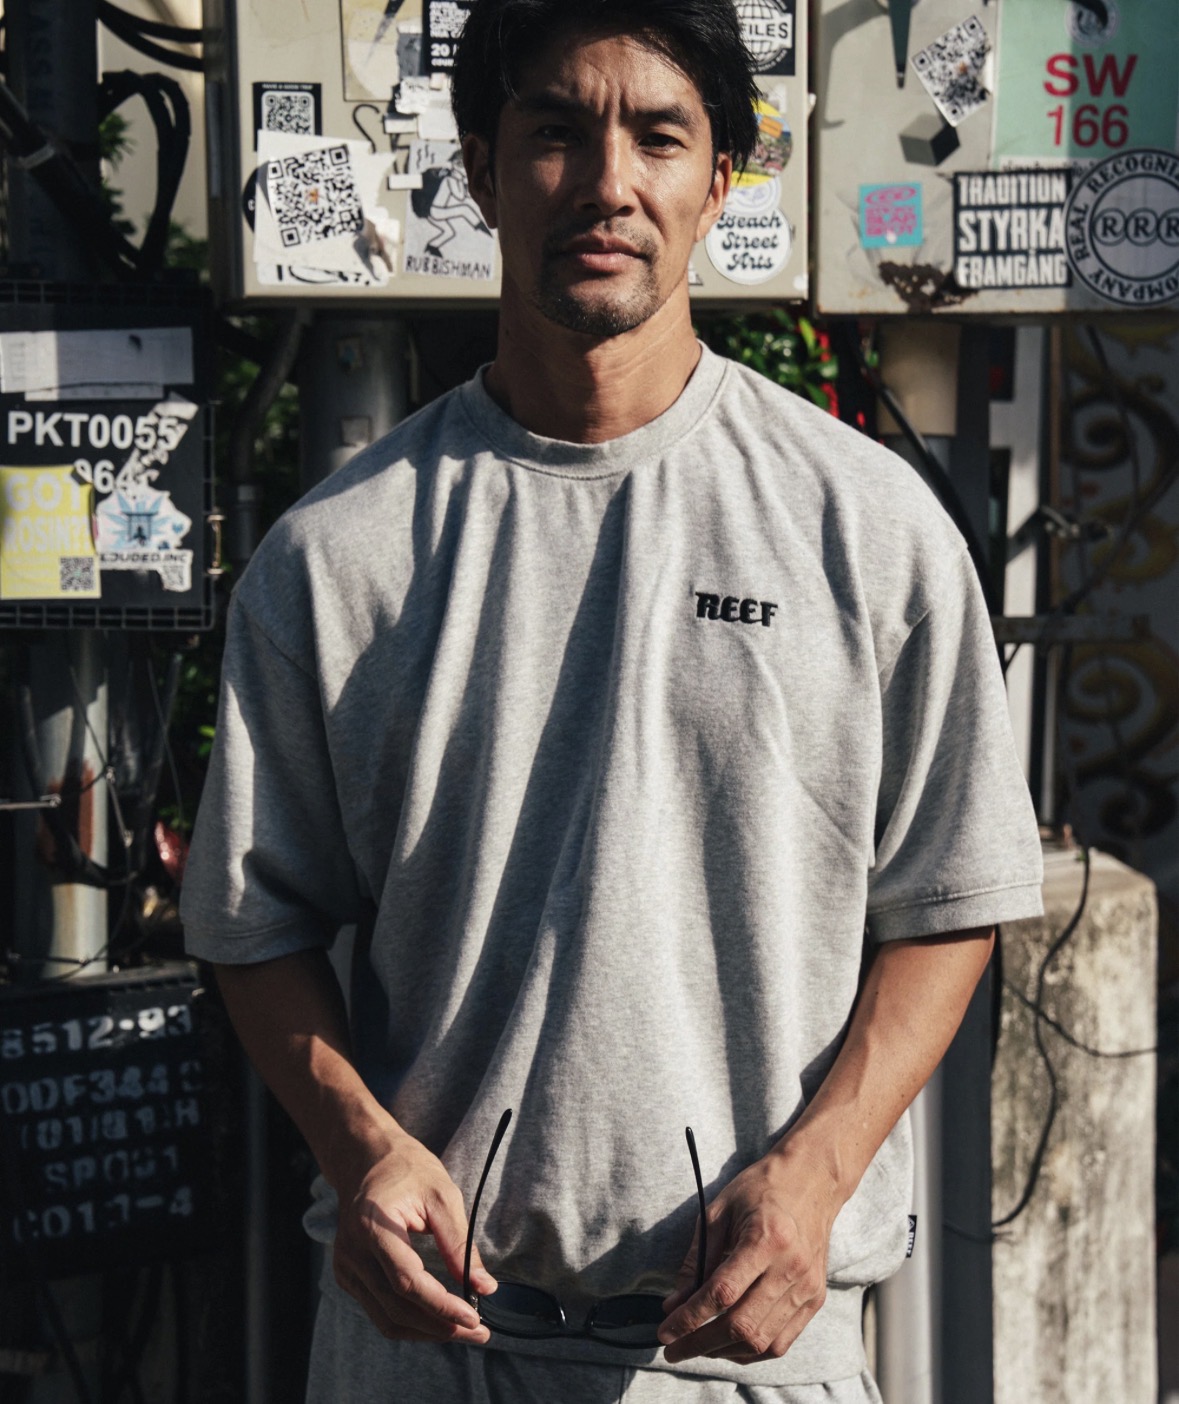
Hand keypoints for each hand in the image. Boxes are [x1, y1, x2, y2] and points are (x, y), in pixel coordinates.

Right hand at [331, 1131, 497, 1343]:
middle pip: (396, 1308)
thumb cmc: (407, 1169)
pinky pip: (379, 1311)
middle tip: (480, 1332)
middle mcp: (352, 1253)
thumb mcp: (441, 1195)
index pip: (407, 1282)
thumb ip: (460, 1243)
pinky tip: (437, 1319)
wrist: (365, 1158)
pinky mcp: (348, 1275)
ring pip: (386, 1318)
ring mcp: (346, 1267)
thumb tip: (485, 1287)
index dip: (441, 1306)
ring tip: (463, 1331)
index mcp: (373, 1227)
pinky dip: (410, 1321)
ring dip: (427, 1331)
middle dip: (440, 1326)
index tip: (474, 1317)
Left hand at [657, 1144, 841, 1365]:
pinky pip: (781, 1342)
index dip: (689, 1318)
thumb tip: (674, 1303)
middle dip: (700, 1343)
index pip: (722, 1293)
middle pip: (741, 1325)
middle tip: (673, 1350)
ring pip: (761, 1342)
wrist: (812, 1180)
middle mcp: (790, 1268)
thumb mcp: (719, 1211)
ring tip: (697, 1346)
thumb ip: (697, 1260)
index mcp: (765, 1239)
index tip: (665, 1332)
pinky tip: (728, 1345)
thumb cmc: (760, 1189)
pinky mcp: (815, 1298)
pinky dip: (751, 1351)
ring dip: (723, 1352)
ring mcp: (807, 1287)